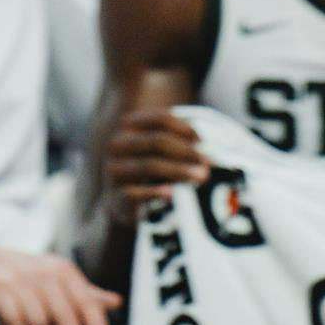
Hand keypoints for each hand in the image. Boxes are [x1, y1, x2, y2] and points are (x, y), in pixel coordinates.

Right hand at [0, 244, 120, 324]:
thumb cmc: (23, 275)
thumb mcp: (55, 278)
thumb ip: (84, 292)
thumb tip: (116, 302)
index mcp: (62, 270)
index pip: (87, 302)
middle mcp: (43, 272)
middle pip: (65, 314)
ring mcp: (19, 280)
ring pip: (40, 320)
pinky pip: (15, 318)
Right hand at [105, 109, 208, 224]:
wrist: (124, 205)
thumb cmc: (151, 171)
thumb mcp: (161, 151)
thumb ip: (179, 142)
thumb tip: (210, 143)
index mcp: (129, 125)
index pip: (160, 119)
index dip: (184, 127)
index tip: (202, 140)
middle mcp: (117, 144)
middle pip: (157, 141)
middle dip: (186, 151)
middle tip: (207, 163)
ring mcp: (114, 171)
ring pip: (150, 166)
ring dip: (179, 170)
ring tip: (201, 177)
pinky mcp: (115, 197)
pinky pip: (135, 193)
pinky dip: (154, 192)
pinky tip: (172, 194)